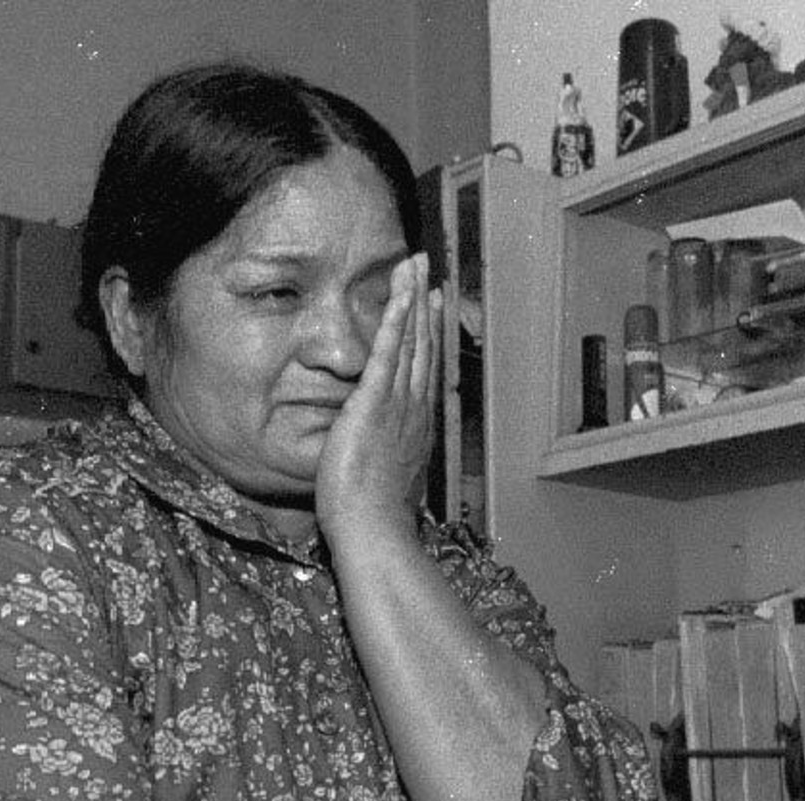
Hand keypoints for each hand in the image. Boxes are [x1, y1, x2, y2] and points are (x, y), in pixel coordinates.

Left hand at [316, 251, 440, 540]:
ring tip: (415, 267)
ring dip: (413, 300)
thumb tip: (381, 457)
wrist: (374, 529)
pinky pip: (388, 350)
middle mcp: (414, 409)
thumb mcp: (386, 481)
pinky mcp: (375, 401)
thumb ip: (385, 459)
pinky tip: (401, 293)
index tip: (430, 309)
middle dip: (424, 307)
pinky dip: (396, 318)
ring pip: (411, 341)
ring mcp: (399, 403)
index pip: (422, 372)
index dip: (427, 336)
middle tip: (428, 274)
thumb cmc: (374, 517)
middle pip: (423, 347)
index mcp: (415, 427)